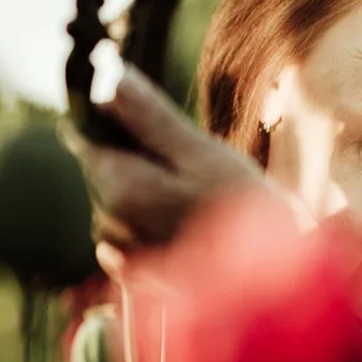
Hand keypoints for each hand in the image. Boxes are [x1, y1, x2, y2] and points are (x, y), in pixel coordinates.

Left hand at [61, 66, 268, 273]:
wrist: (277, 286)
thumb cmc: (248, 216)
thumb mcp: (205, 155)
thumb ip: (152, 119)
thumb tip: (112, 76)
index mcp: (121, 188)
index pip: (84, 135)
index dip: (111, 118)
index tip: (149, 118)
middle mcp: (109, 223)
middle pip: (103, 168)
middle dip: (137, 157)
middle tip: (195, 164)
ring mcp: (120, 253)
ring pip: (116, 201)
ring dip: (147, 191)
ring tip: (200, 200)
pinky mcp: (135, 276)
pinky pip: (126, 234)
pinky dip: (150, 223)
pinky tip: (188, 227)